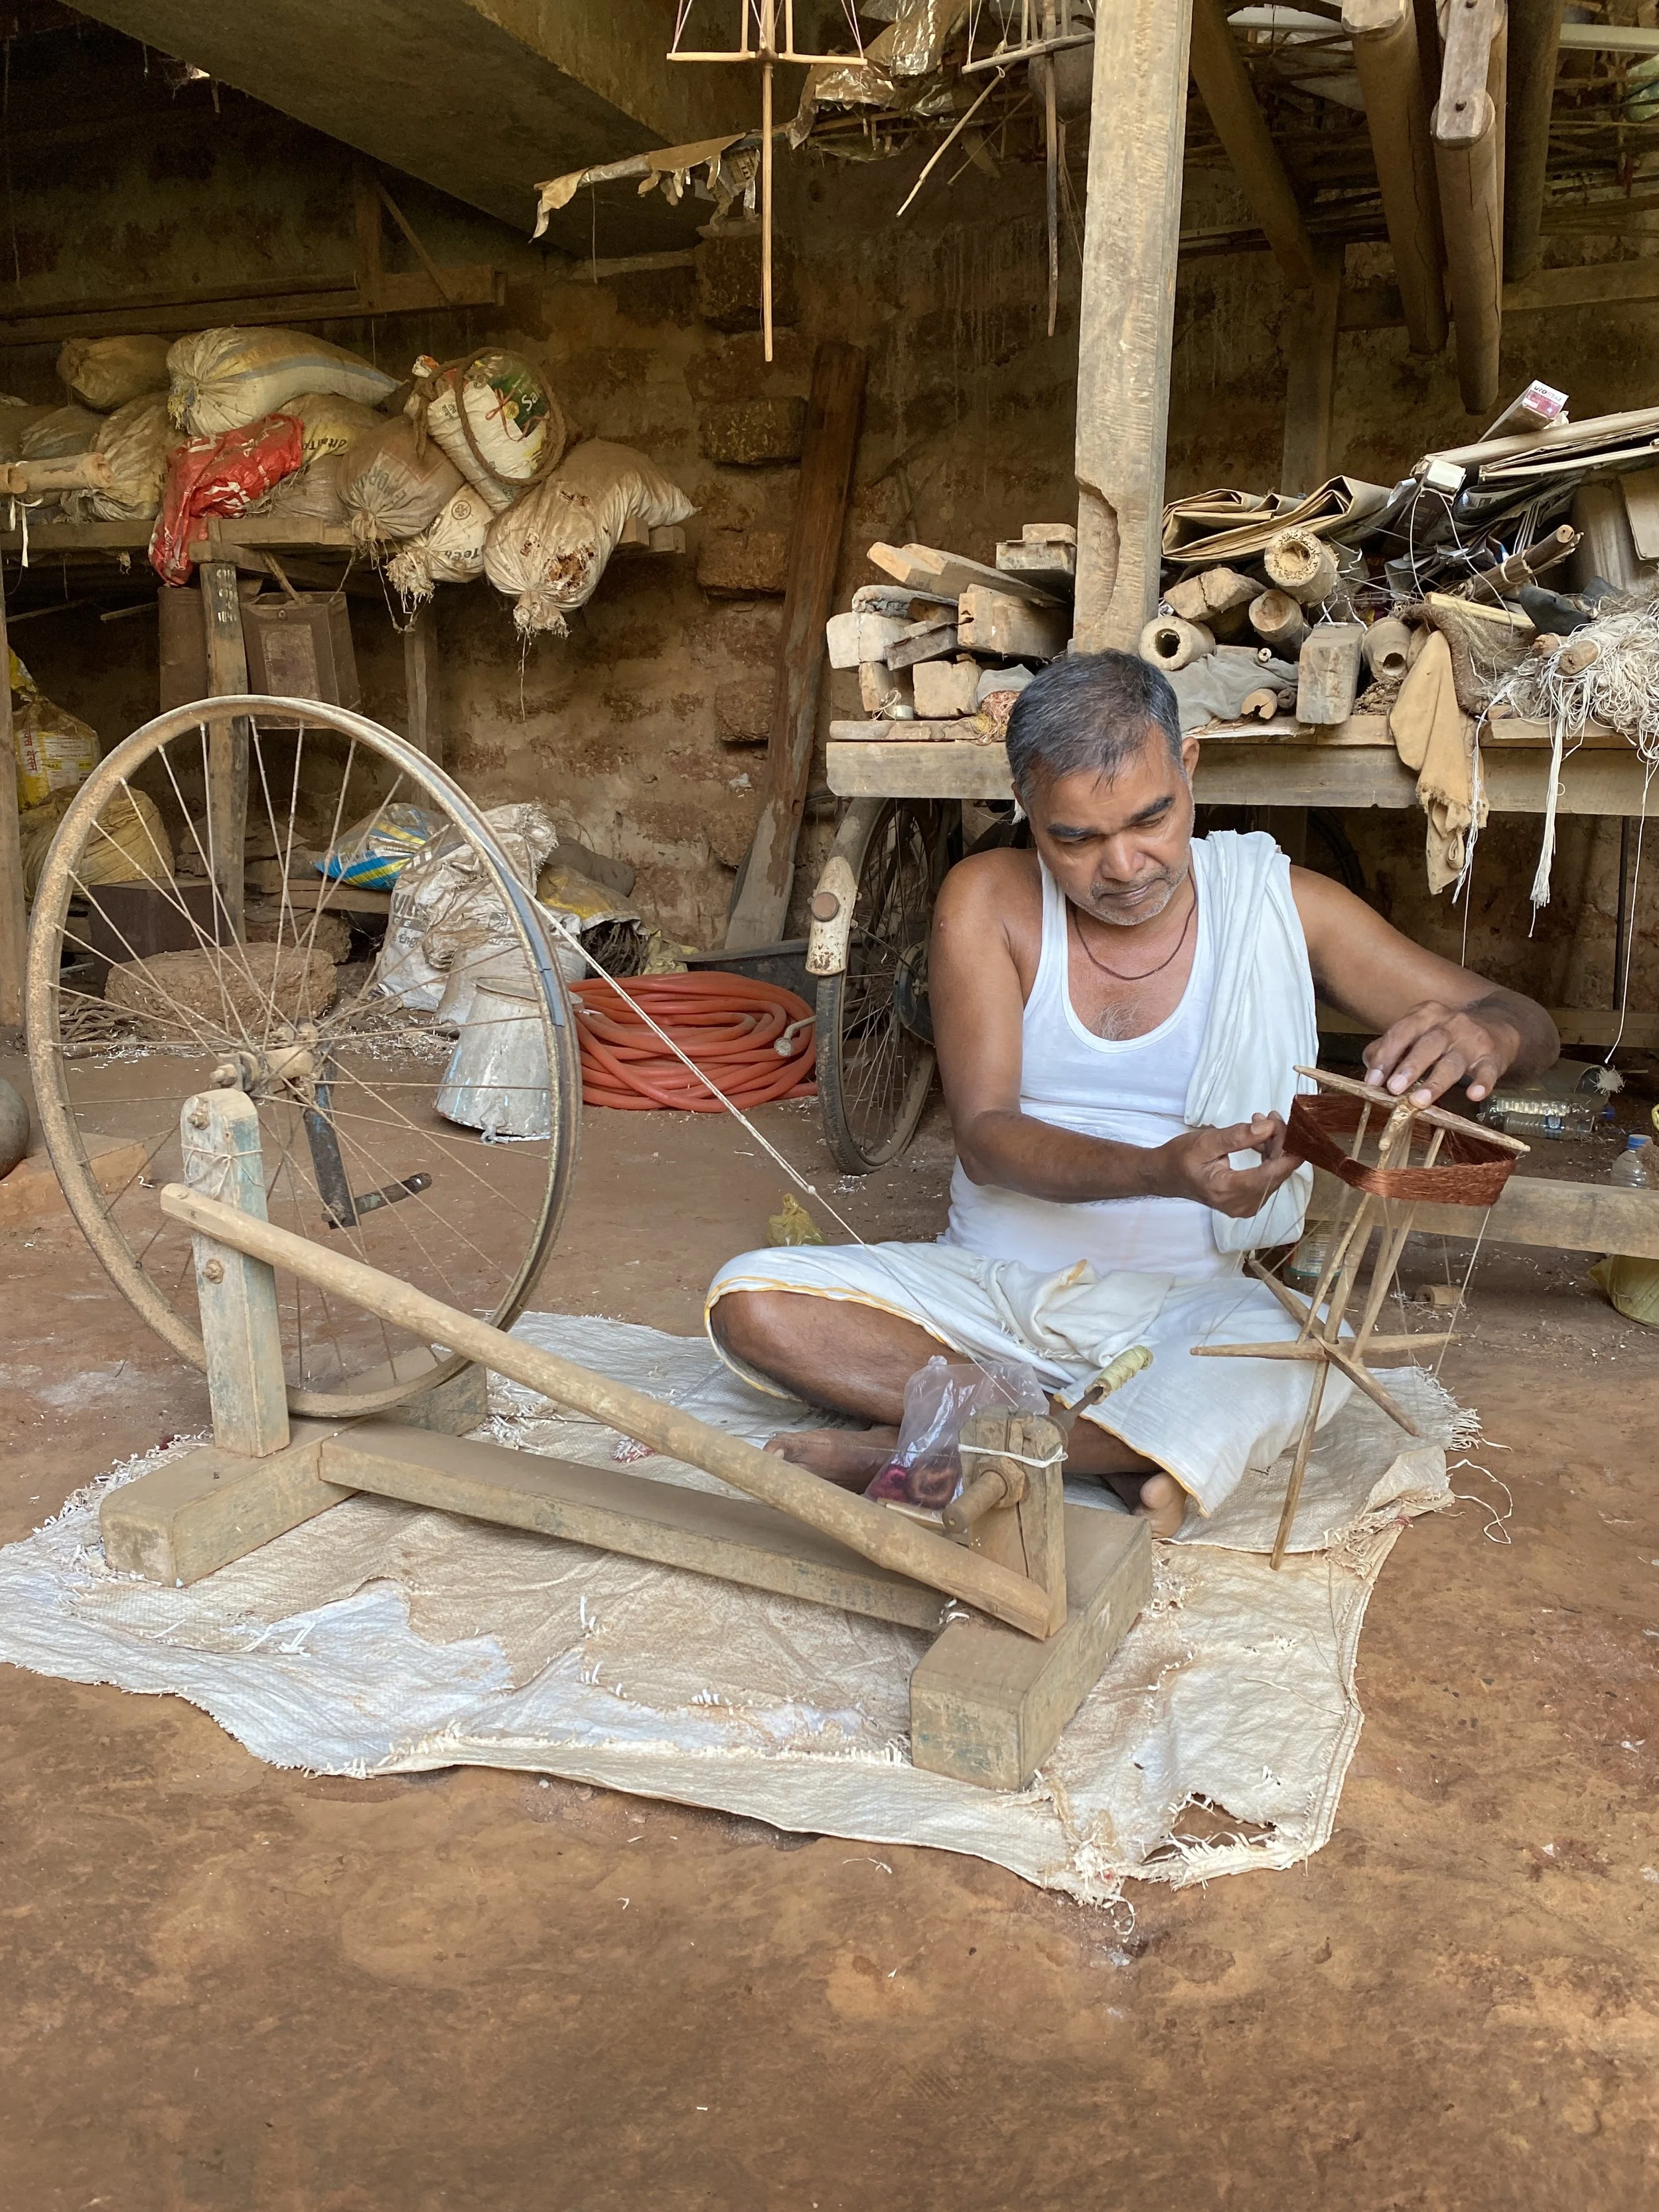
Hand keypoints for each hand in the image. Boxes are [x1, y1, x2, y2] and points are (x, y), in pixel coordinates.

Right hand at [1155, 1114, 1300, 1217]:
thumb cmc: (1181, 1157)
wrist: (1166, 1176)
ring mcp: (1246, 1206)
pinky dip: (1270, 1157)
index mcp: (1228, 1190)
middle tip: (1270, 1116)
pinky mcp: (1248, 1202)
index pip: (1273, 1172)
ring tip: (1261, 1123)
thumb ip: (1238, 1136)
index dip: (1286, 1146)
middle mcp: (1241, 1204)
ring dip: (1275, 1148)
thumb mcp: (1206, 1142)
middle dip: (1281, 1143)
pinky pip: (1269, 1178)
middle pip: (1278, 1173)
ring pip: (1276, 1175)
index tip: (1284, 1121)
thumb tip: (1269, 1127)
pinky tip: (1259, 1140)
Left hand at [1362, 998, 1520, 1105]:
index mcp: (1426, 1015)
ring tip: (1420, 1100)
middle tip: (1394, 1089)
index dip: (1385, 1056)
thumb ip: (1391, 1046)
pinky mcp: (1492, 1057)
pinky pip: (1487, 1071)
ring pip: (1453, 1061)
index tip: (1372, 1080)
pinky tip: (1474, 1095)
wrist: (1498, 1025)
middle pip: (1427, 1044)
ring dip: (1435, 1082)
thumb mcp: (1418, 1031)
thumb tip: (1369, 1063)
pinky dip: (1483, 1083)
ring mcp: (1472, 1040)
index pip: (1402, 1032)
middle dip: (1409, 1067)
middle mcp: (1449, 1024)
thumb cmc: (1447, 1035)